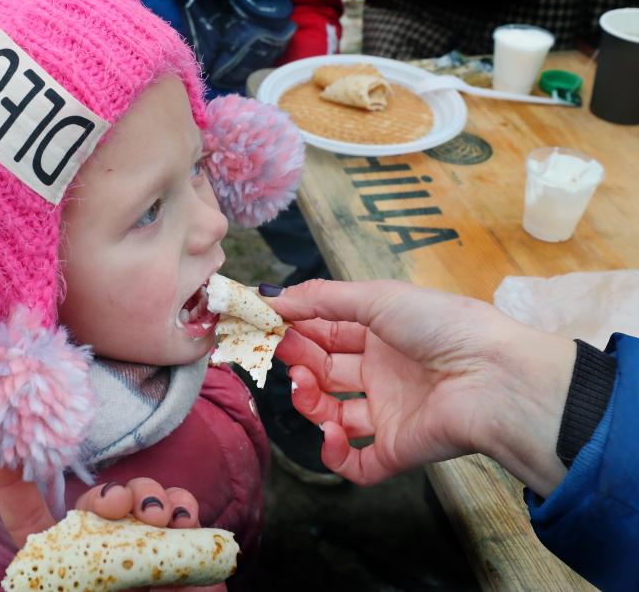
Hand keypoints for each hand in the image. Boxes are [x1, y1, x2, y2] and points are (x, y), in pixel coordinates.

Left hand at [0, 471, 223, 590]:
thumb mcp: (67, 590)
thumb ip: (54, 573)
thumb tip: (23, 567)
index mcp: (62, 557)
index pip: (26, 514)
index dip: (12, 482)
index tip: (1, 455)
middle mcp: (100, 544)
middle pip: (96, 497)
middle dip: (109, 492)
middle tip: (118, 505)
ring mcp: (143, 541)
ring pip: (142, 493)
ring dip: (149, 494)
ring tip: (156, 517)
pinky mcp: (181, 543)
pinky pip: (182, 510)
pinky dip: (184, 507)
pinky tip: (182, 521)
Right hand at [267, 279, 575, 495]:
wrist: (496, 378)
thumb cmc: (443, 327)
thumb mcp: (378, 297)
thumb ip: (322, 298)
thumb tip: (270, 297)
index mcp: (382, 334)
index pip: (326, 333)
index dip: (295, 329)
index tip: (264, 323)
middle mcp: (382, 373)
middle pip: (323, 371)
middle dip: (297, 361)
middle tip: (278, 352)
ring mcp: (388, 413)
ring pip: (331, 415)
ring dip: (308, 403)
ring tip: (305, 388)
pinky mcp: (396, 450)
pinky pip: (356, 463)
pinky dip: (334, 453)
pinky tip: (331, 432)